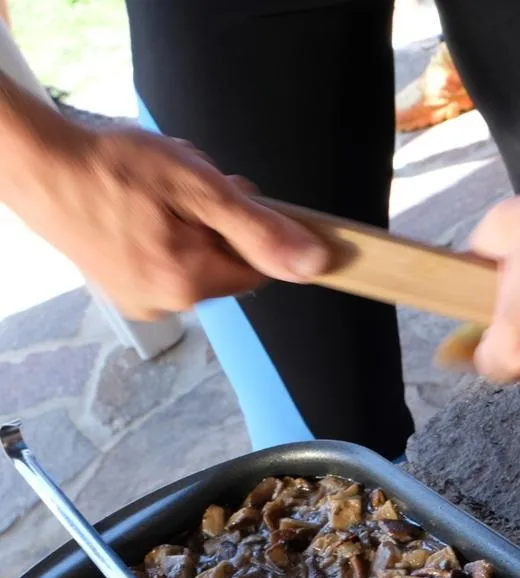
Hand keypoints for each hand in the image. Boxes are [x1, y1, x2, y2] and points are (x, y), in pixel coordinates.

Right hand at [8, 124, 328, 319]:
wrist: (34, 162)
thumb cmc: (108, 166)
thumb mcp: (198, 187)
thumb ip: (259, 230)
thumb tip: (314, 263)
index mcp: (186, 283)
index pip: (258, 267)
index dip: (248, 227)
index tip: (226, 196)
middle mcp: (163, 303)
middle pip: (225, 260)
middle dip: (214, 219)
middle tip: (181, 186)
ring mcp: (138, 297)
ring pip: (195, 255)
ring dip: (187, 218)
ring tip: (152, 190)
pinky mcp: (121, 283)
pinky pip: (164, 256)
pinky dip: (162, 227)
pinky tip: (137, 202)